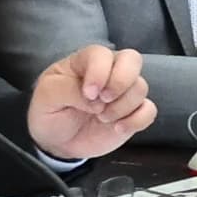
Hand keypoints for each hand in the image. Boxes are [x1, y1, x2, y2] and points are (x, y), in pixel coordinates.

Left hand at [27, 45, 156, 160]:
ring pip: (140, 87)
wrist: (56, 141)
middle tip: (104, 101)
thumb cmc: (49, 110)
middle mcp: (109, 71)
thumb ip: (69, 91)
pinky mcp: (132, 113)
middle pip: (133, 60)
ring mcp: (123, 92)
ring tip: (101, 118)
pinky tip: (117, 129)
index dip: (99, 73)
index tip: (88, 94)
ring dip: (122, 107)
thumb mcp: (48, 96)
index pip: (102, 54)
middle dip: (121, 82)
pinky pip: (149, 110)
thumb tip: (96, 100)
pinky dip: (136, 121)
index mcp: (86, 61)